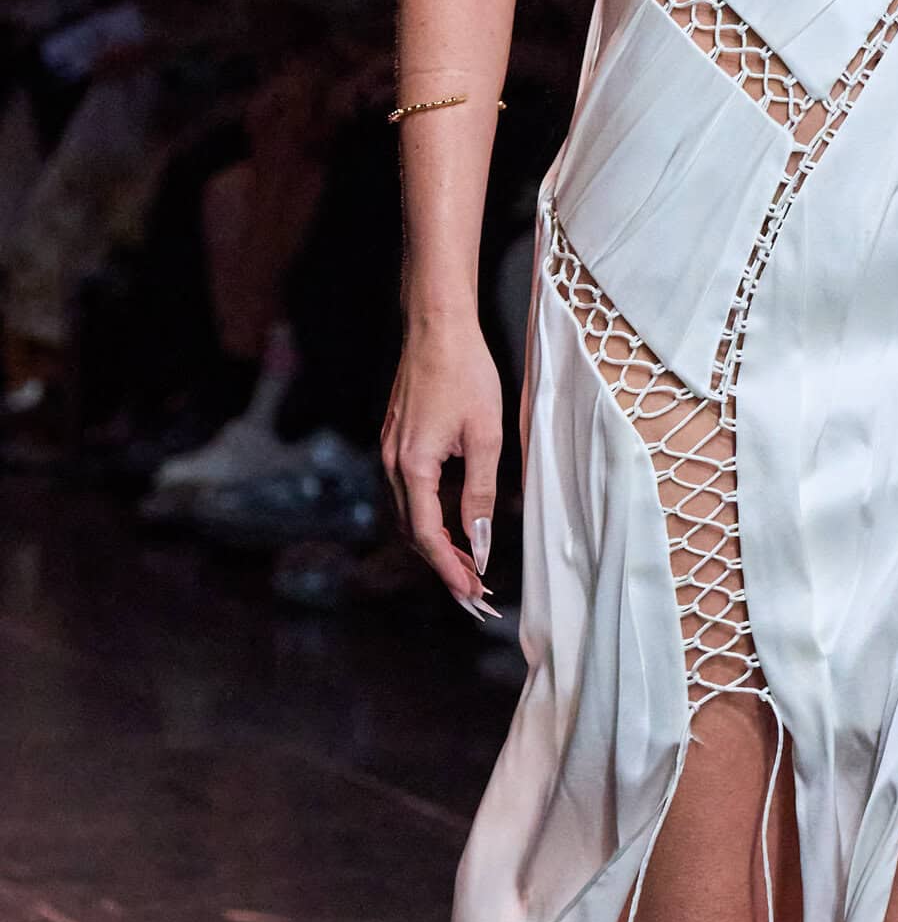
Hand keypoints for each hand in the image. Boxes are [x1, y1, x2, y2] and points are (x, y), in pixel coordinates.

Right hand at [381, 317, 502, 616]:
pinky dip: (427, 516)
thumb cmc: (465, 374)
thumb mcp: (485, 437)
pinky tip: (452, 522)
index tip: (471, 594)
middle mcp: (392, 463)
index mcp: (413, 466)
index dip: (449, 570)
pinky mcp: (395, 440)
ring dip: (434, 542)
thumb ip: (479, 494)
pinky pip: (407, 493)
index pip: (427, 536)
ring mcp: (389, 451)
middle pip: (411, 532)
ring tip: (467, 562)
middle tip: (474, 589)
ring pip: (407, 514)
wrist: (436, 327)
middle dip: (442, 564)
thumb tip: (479, 542)